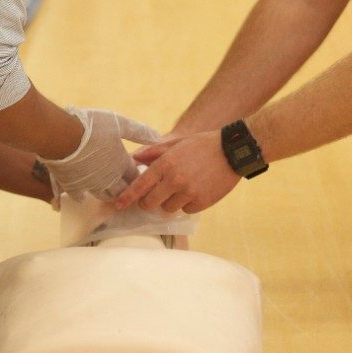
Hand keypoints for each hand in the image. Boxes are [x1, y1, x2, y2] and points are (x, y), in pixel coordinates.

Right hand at [42, 107, 159, 200]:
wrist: (62, 136)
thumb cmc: (91, 127)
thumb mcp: (119, 124)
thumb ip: (139, 132)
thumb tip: (158, 137)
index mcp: (121, 163)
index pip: (135, 176)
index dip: (138, 176)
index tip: (139, 176)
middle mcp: (109, 178)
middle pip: (122, 191)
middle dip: (126, 190)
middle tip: (128, 189)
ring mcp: (91, 185)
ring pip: (104, 196)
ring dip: (109, 195)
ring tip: (111, 194)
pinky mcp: (73, 187)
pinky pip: (80, 197)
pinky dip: (83, 197)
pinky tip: (83, 196)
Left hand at [113, 130, 240, 213]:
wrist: (233, 151)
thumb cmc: (203, 144)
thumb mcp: (177, 142)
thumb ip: (154, 152)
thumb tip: (135, 158)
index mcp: (166, 163)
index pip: (140, 185)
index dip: (127, 197)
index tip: (118, 205)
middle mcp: (175, 180)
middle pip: (150, 203)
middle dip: (149, 202)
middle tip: (154, 196)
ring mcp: (189, 192)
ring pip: (168, 208)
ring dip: (171, 202)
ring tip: (182, 188)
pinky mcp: (202, 202)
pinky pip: (186, 210)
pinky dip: (188, 204)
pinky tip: (196, 190)